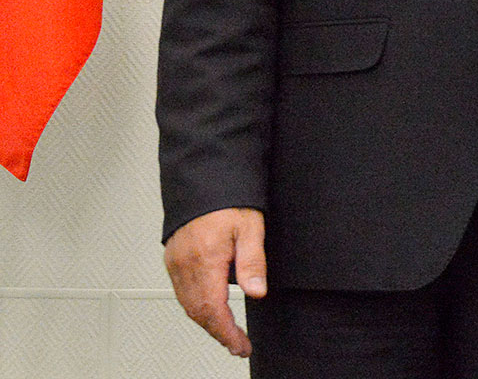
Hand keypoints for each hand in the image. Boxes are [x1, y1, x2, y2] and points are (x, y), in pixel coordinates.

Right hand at [162, 207, 265, 356]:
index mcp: (204, 260)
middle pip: (198, 312)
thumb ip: (252, 262)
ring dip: (206, 322)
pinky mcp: (173, 258)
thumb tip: (256, 293)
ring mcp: (175, 262)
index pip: (213, 309)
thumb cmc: (228, 200)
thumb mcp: (251, 227)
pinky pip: (181, 291)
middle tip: (237, 345)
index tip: (240, 346)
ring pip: (187, 304)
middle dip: (218, 333)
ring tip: (227, 333)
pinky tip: (209, 310)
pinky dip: (196, 306)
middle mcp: (184, 265)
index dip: (227, 332)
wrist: (204, 179)